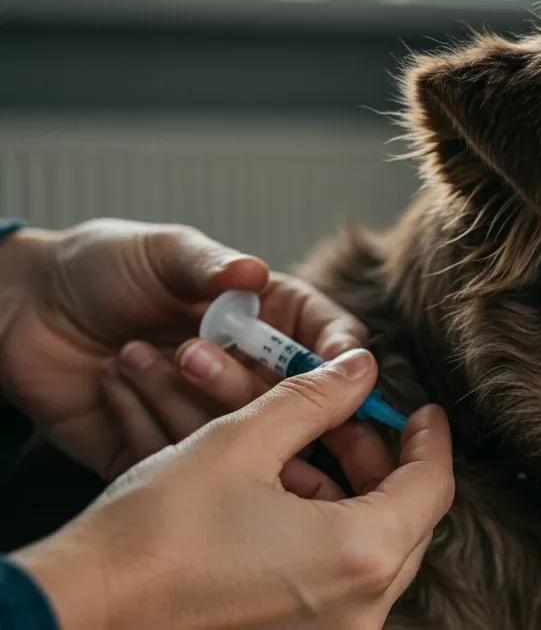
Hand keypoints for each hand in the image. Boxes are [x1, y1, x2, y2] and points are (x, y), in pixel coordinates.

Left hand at [0, 219, 365, 478]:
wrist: (24, 310)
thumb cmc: (99, 267)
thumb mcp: (161, 251)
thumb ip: (209, 265)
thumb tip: (254, 272)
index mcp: (269, 316)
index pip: (331, 342)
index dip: (341, 357)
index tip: (332, 364)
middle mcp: (252, 369)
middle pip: (293, 400)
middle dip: (242, 379)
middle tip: (189, 350)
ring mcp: (215, 414)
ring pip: (240, 435)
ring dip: (185, 396)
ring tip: (133, 353)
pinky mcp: (171, 452)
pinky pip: (182, 458)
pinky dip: (146, 419)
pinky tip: (112, 376)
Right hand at [11, 350, 455, 629]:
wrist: (85, 607)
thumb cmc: (158, 528)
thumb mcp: (242, 442)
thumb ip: (316, 398)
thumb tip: (363, 368)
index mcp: (360, 555)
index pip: (432, 487)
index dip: (431, 440)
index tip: (424, 409)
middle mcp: (361, 608)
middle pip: (405, 520)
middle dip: (380, 462)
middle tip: (349, 420)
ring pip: (370, 549)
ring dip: (348, 494)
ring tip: (303, 449)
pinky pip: (338, 580)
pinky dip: (324, 534)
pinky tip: (282, 494)